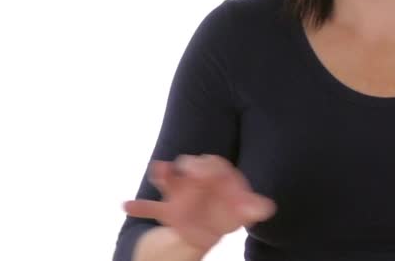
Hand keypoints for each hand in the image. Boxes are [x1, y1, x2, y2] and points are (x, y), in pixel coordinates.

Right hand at [123, 154, 276, 251]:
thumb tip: (268, 208)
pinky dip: (139, 206)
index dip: (212, 165)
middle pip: (191, 166)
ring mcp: (180, 195)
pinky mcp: (167, 212)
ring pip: (169, 180)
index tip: (208, 169)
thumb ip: (253, 208)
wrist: (208, 228)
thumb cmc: (229, 212)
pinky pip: (151, 208)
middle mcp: (197, 180)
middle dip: (188, 165)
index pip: (215, 164)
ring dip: (163, 174)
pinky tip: (126, 205)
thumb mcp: (242, 211)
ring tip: (157, 169)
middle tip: (183, 166)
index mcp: (217, 177)